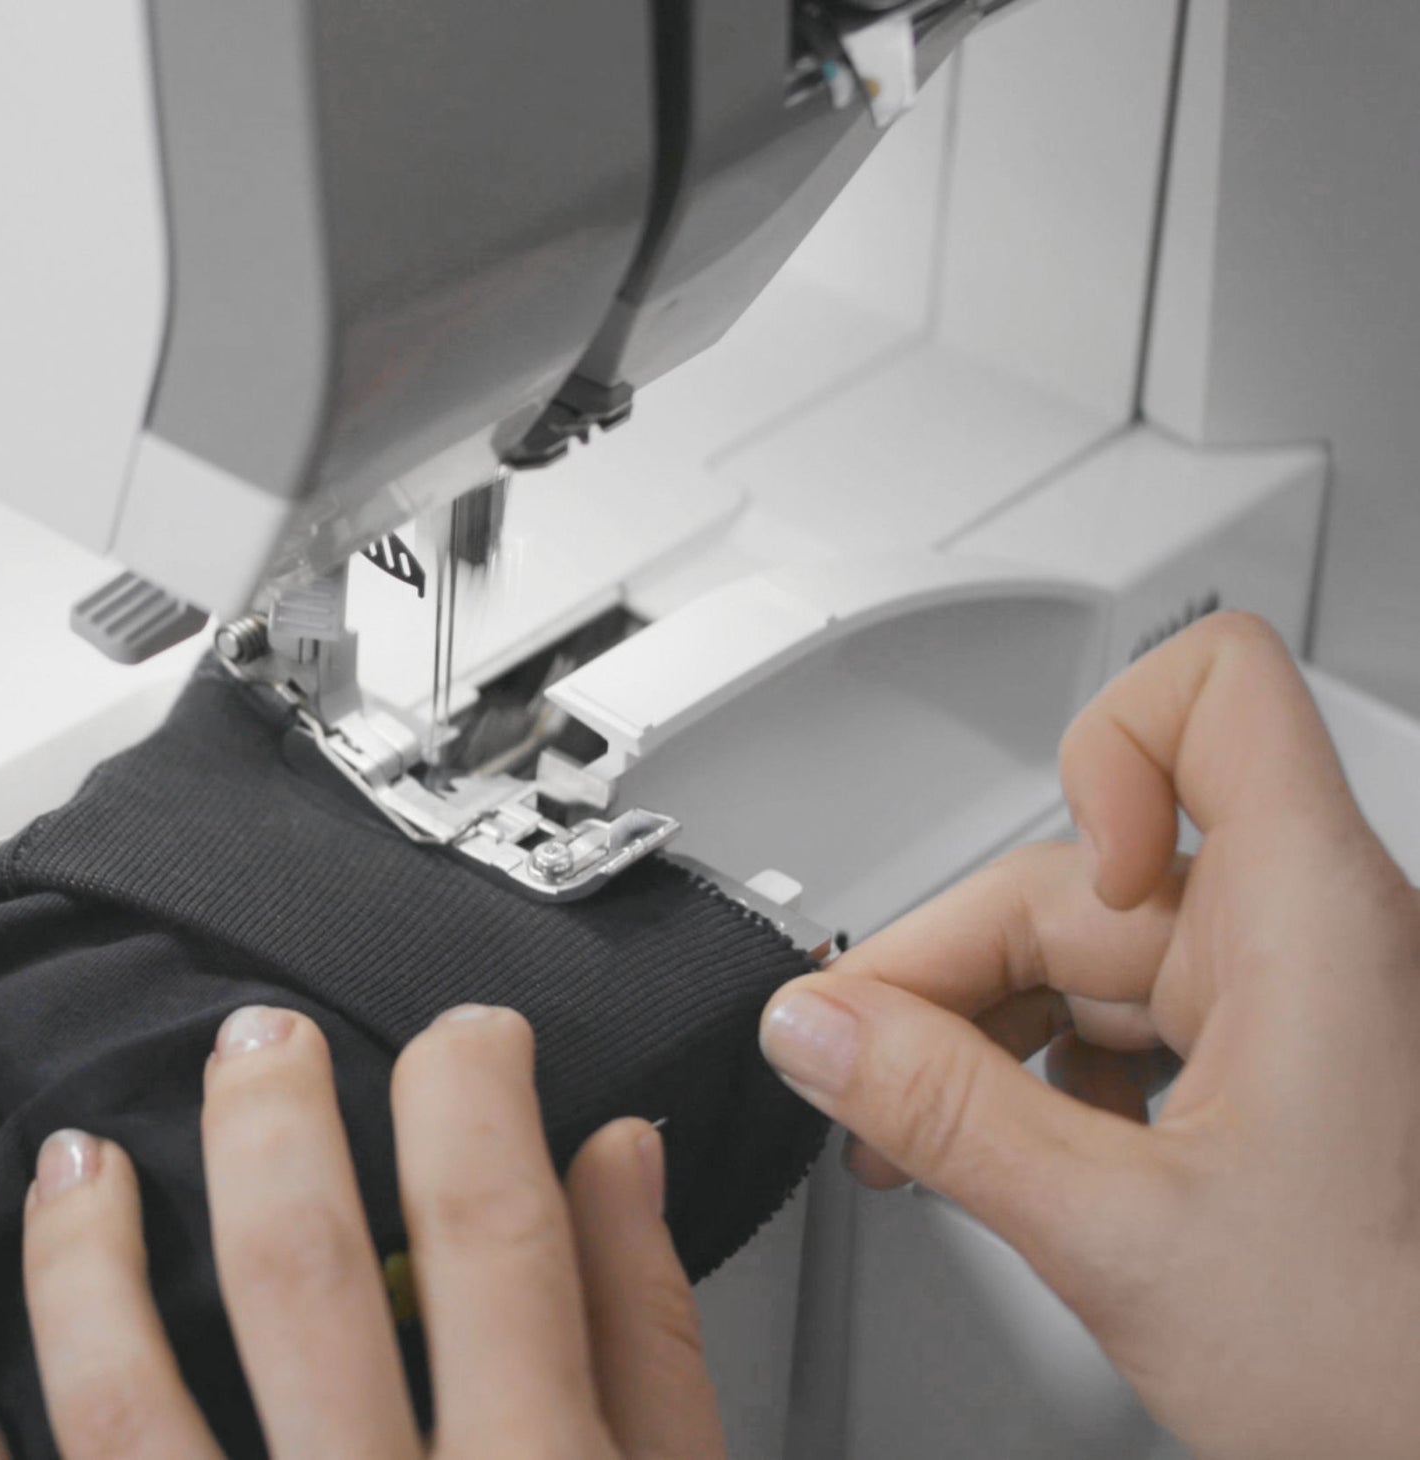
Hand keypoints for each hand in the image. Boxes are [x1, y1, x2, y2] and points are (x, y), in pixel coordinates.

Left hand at [0, 1004, 726, 1457]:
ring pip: (126, 1396)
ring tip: (76, 1167)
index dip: (474, 1092)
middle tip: (254, 1045)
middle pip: (298, 1273)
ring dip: (83, 1259)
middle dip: (268, 1121)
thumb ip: (649, 1340)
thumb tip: (619, 1160)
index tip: (467, 1039)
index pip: (494, 1229)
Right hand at [758, 612, 1419, 1458]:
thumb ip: (944, 1117)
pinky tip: (1014, 1157)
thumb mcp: (1121, 1239)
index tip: (1039, 882)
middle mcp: (1310, 933)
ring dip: (982, 1033)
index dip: (1096, 750)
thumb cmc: (1392, 1370)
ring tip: (921, 1138)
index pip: (1208, 691)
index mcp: (1310, 922)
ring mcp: (1294, 997)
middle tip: (866, 1075)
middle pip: (1077, 868)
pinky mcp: (1276, 1059)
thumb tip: (817, 1029)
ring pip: (1085, 950)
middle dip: (952, 970)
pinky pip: (1125, 1014)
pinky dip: (1044, 1073)